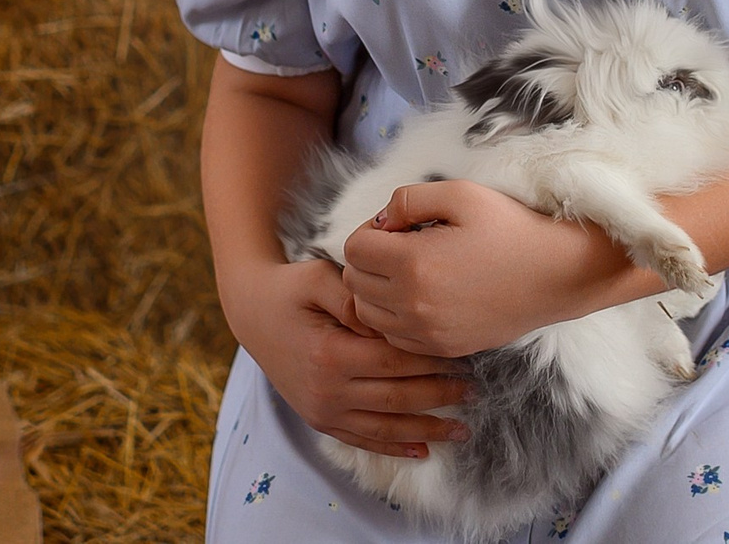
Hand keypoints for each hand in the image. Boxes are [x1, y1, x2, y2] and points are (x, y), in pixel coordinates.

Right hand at [226, 255, 474, 459]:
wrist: (251, 312)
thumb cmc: (291, 288)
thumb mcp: (319, 278)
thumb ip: (355, 298)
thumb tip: (390, 318)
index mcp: (329, 354)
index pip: (395, 361)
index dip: (432, 360)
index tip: (464, 355)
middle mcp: (326, 390)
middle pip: (397, 398)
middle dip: (440, 396)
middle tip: (476, 391)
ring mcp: (322, 410)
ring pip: (384, 427)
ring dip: (427, 430)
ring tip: (462, 430)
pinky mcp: (319, 419)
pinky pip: (361, 440)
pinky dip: (393, 447)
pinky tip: (422, 450)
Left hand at [340, 180, 640, 358]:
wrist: (556, 275)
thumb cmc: (511, 228)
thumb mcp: (461, 194)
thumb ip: (409, 199)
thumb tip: (382, 220)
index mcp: (413, 263)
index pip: (354, 249)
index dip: (369, 231)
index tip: (396, 226)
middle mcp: (413, 305)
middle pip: (355, 283)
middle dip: (369, 260)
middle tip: (401, 245)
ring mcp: (426, 332)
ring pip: (368, 314)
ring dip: (377, 290)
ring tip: (410, 271)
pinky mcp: (441, 347)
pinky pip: (393, 337)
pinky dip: (395, 317)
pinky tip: (422, 297)